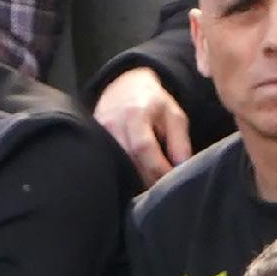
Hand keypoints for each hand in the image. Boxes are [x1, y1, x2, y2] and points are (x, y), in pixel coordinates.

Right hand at [92, 67, 191, 185]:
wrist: (126, 86)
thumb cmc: (155, 102)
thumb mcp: (175, 116)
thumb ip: (180, 141)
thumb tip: (182, 167)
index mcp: (135, 114)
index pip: (144, 148)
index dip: (159, 168)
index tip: (174, 181)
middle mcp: (113, 124)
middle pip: (129, 161)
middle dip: (150, 179)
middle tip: (166, 189)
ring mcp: (99, 132)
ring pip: (119, 165)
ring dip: (137, 180)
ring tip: (154, 184)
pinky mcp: (94, 138)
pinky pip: (110, 161)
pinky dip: (125, 173)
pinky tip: (137, 177)